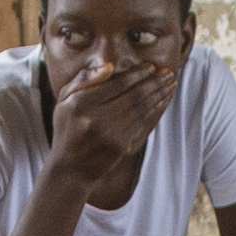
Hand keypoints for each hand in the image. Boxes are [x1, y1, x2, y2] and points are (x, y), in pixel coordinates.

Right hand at [41, 58, 178, 196]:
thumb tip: (109, 66)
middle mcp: (97, 120)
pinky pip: (145, 124)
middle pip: (134, 96)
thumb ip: (84, 79)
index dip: (137, 74)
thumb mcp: (64, 101)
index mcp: (82, 105)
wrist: (71, 169)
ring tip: (171, 83)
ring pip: (143, 109)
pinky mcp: (123, 147)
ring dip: (160, 94)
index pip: (117, 85)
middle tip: (168, 72)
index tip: (151, 66)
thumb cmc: (67, 129)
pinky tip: (164, 100)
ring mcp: (112, 136)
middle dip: (155, 82)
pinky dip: (157, 111)